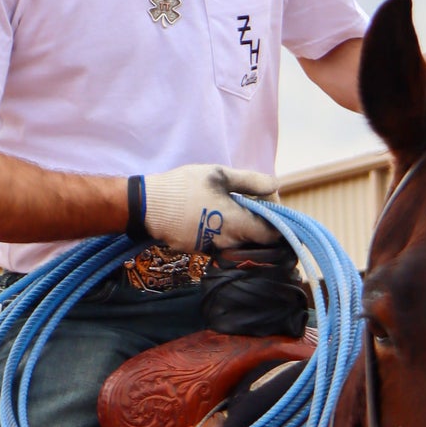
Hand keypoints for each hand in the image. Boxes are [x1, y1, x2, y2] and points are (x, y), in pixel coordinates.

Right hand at [133, 165, 279, 252]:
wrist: (147, 207)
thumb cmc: (184, 187)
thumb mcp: (219, 175)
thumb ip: (251, 181)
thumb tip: (276, 186)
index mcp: (238, 224)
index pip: (273, 234)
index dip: (278, 218)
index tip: (268, 200)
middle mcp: (229, 243)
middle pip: (258, 239)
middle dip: (260, 220)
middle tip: (249, 197)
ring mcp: (214, 249)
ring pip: (240, 240)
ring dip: (242, 224)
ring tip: (229, 202)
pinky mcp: (200, 251)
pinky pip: (223, 242)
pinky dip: (225, 229)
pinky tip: (213, 212)